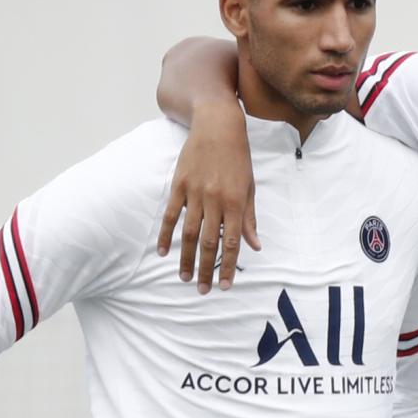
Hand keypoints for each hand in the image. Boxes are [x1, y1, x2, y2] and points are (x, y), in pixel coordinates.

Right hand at [157, 101, 260, 292]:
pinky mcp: (178, 186)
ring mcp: (194, 193)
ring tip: (184, 277)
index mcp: (236, 202)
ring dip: (185, 258)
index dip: (229, 266)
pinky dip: (166, 235)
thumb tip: (254, 246)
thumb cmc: (238, 158)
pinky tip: (163, 252)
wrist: (218, 127)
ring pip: (188, 233)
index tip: (226, 285)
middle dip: (206, 269)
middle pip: (208, 243)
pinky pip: (171, 215)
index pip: (232, 243)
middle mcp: (215, 200)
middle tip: (202, 290)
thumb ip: (249, 218)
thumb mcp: (250, 186)